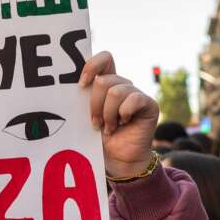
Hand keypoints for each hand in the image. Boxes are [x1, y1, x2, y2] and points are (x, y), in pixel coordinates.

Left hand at [78, 52, 158, 178]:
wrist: (118, 161)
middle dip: (95, 105)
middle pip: (103, 80)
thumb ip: (82, 99)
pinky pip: (134, 99)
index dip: (92, 66)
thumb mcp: (86, 116)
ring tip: (109, 128)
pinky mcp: (149, 104)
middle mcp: (123, 85)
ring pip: (115, 92)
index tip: (81, 85)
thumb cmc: (99, 140)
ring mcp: (137, 94)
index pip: (104, 59)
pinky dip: (124, 114)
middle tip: (96, 123)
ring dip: (108, 114)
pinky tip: (124, 124)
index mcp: (107, 83)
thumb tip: (70, 86)